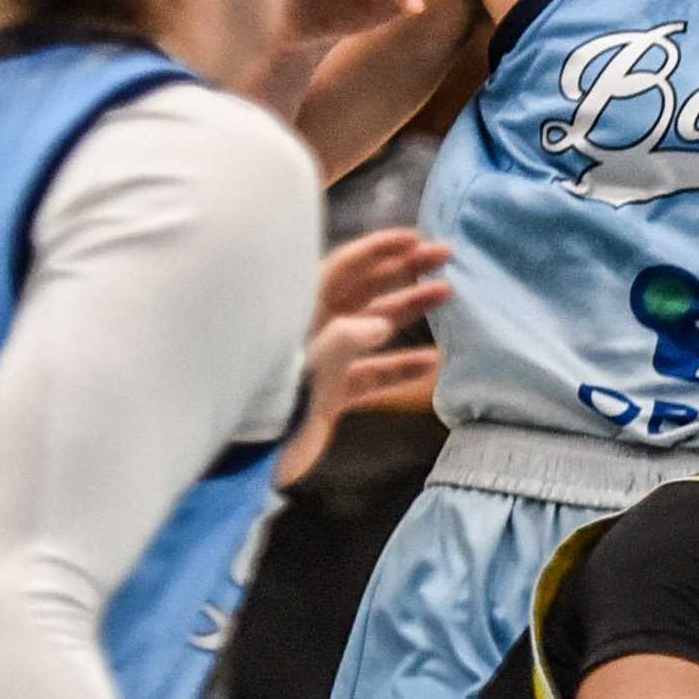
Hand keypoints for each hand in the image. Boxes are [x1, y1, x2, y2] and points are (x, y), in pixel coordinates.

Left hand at [282, 224, 451, 486]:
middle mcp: (315, 329)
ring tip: (446, 296)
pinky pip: (373, 374)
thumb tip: (382, 324)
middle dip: (404, 272)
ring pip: (374, 327)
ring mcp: (325, 361)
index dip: (379, 249)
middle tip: (445, 257)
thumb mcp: (307, 367)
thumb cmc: (271, 404)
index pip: (344, 267)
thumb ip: (344, 341)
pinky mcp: (333, 393)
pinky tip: (431, 362)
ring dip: (409, 311)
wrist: (251, 459)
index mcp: (301, 311)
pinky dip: (400, 367)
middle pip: (365, 290)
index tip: (416, 238)